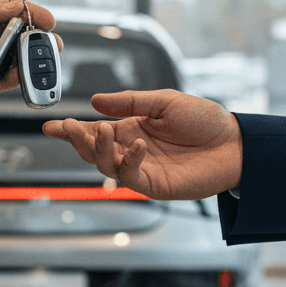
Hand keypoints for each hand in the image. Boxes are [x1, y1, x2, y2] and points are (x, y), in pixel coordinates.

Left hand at [0, 0, 60, 103]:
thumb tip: (16, 6)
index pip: (15, 13)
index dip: (34, 15)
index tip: (48, 20)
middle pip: (22, 39)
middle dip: (40, 41)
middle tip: (52, 44)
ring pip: (17, 62)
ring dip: (33, 62)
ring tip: (45, 61)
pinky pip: (4, 83)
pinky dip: (18, 80)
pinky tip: (26, 75)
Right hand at [42, 89, 242, 200]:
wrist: (235, 143)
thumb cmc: (204, 120)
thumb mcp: (164, 101)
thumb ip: (130, 102)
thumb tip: (96, 102)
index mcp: (132, 129)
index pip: (94, 130)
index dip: (71, 129)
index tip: (50, 125)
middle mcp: (132, 150)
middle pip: (93, 150)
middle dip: (77, 139)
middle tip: (68, 127)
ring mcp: (142, 169)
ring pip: (106, 166)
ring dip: (98, 150)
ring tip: (101, 131)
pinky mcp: (155, 185)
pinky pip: (132, 177)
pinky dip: (130, 161)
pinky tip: (138, 145)